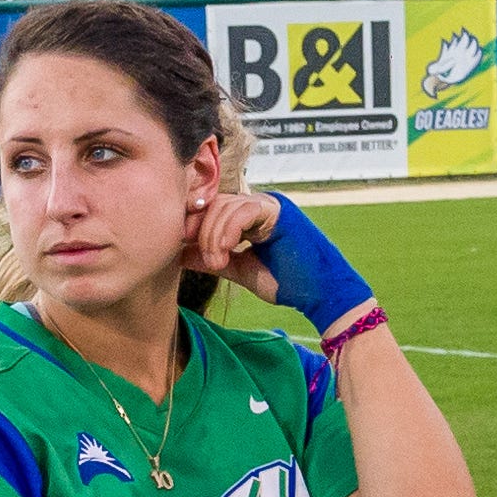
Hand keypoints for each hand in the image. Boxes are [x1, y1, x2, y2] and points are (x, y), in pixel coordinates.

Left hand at [193, 191, 373, 333]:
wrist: (319, 292)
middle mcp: (257, 205)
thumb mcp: (236, 269)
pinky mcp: (278, 209)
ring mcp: (268, 204)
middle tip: (209, 261)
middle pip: (214, 204)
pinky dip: (229, 230)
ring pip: (224, 205)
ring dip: (214, 236)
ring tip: (218, 262)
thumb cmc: (284, 281)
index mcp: (247, 217)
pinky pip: (244, 209)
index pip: (210, 209)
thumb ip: (209, 258)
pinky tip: (227, 251)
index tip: (183, 248)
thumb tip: (177, 253)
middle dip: (202, 232)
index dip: (193, 226)